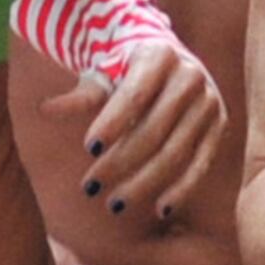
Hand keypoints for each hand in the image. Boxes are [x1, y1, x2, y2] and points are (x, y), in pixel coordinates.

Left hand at [64, 36, 226, 223]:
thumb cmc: (122, 68)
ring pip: (176, 152)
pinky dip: (181, 189)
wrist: (167, 60)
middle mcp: (191, 76)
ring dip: (144, 183)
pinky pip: (201, 163)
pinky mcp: (219, 126)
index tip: (87, 149)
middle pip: (153, 129)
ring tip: (112, 203)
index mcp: (160, 54)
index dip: (113, 122)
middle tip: (89, 187)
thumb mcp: (100, 74)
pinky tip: (158, 209)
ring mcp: (209, 103)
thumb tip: (45, 109)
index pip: (135, 94)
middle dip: (119, 162)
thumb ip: (79, 95)